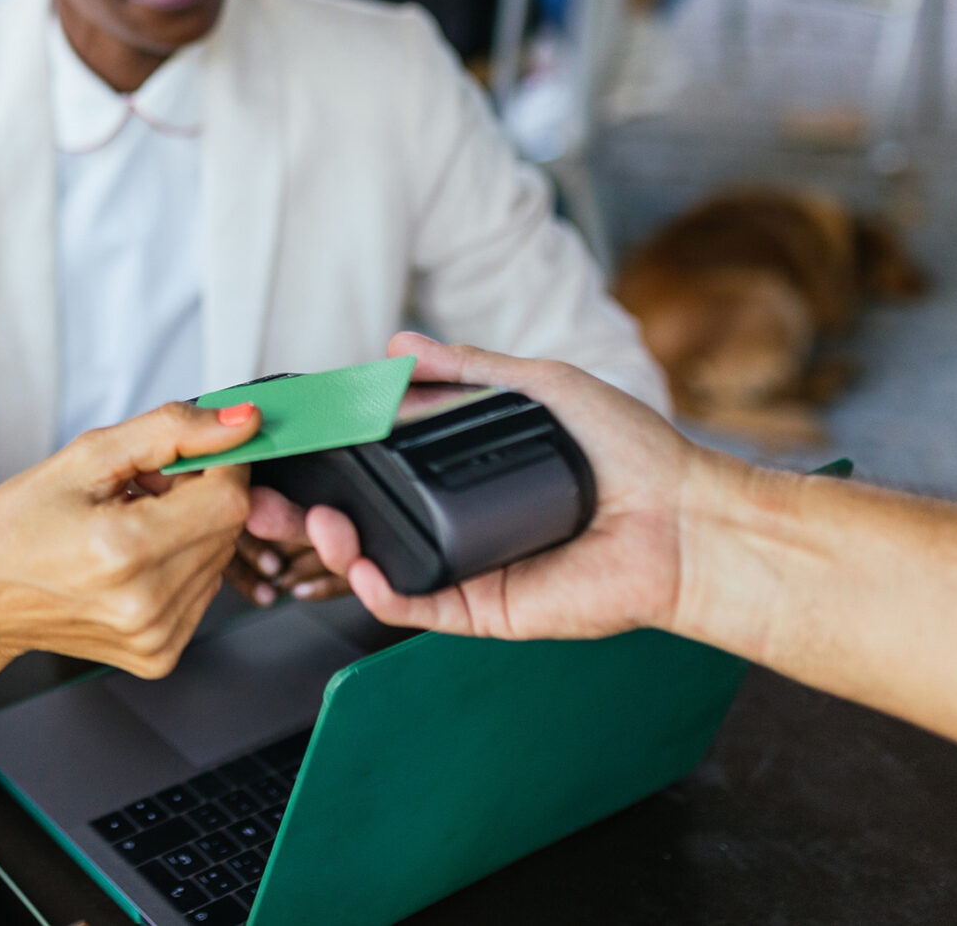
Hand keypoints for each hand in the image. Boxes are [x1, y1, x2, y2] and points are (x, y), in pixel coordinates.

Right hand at [0, 402, 256, 677]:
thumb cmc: (16, 526)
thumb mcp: (85, 456)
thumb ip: (171, 431)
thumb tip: (243, 422)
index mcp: (125, 549)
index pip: (229, 497)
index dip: (218, 463)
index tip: (185, 453)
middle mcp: (147, 603)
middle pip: (227, 529)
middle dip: (198, 496)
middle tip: (141, 490)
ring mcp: (155, 637)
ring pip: (219, 559)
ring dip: (190, 531)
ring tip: (130, 527)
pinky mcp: (159, 656)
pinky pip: (202, 592)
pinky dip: (180, 567)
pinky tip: (132, 562)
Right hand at [246, 332, 711, 641]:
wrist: (686, 518)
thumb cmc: (630, 450)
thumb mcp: (540, 386)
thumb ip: (467, 368)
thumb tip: (396, 346)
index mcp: (464, 474)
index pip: (380, 469)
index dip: (330, 461)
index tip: (292, 443)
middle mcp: (458, 523)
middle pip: (363, 523)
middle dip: (306, 516)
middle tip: (270, 500)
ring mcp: (467, 568)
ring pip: (377, 567)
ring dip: (334, 549)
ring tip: (317, 524)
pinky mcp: (484, 609)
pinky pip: (416, 606)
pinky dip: (378, 590)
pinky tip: (361, 566)